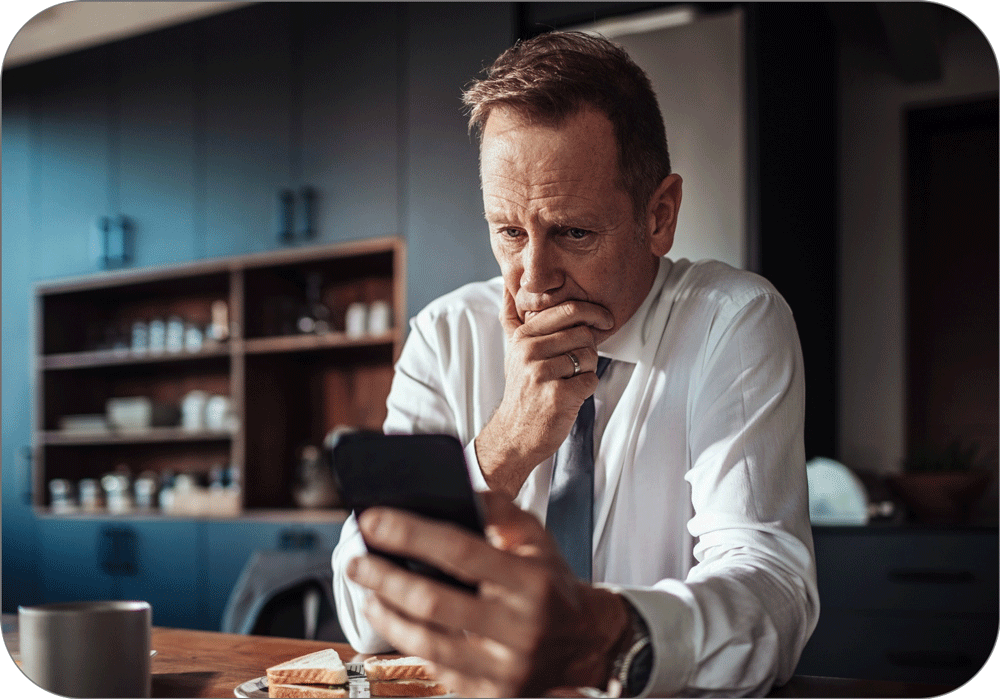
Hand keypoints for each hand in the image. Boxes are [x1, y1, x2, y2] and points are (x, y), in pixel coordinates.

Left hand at [346, 491, 630, 697]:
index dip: (410, 534)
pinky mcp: (494, 695)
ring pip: (427, 643)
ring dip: (386, 615)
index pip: (460, 552)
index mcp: (531, 582)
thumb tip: (455, 494)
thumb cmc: (550, 580)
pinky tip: (395, 621)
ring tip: (367, 592)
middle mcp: (520, 628)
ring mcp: (506, 668)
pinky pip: (438, 670)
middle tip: (355, 560)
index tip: (372, 520)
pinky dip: (410, 643)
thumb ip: (499, 511)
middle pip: (434, 603)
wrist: (586, 640)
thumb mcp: (536, 538)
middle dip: (384, 578)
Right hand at [475, 289, 614, 496]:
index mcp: (523, 337)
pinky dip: (587, 389)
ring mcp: (542, 373)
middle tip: (577, 364)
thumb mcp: (512, 351)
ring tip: (569, 381)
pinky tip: (570, 395)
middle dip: (588, 349)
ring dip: (587, 370)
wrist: (515, 435)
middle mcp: (529, 352)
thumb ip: (512, 319)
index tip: (605, 320)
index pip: (566, 311)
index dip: (593, 312)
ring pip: (589, 357)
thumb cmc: (522, 392)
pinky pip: (591, 380)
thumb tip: (509, 288)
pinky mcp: (557, 395)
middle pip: (583, 334)